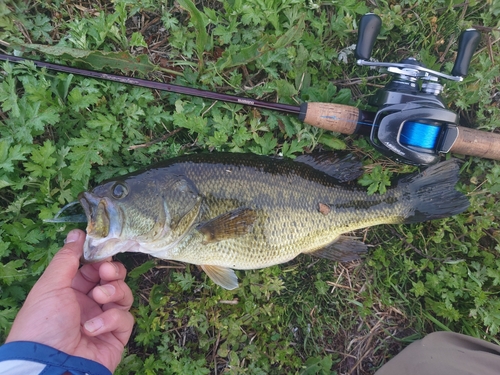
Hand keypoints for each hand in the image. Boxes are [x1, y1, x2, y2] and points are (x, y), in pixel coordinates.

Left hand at [6, 229, 134, 372]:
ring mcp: (104, 320)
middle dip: (112, 272)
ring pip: (123, 296)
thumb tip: (76, 232)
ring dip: (113, 292)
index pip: (93, 269)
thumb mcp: (50, 285)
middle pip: (112, 279)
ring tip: (100, 298)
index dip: (99, 259)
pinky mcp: (116, 337)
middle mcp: (88, 304)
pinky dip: (110, 320)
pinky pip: (124, 319)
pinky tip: (92, 327)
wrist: (50, 365)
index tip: (102, 251)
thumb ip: (67, 258)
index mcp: (70, 291)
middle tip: (105, 273)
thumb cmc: (44, 322)